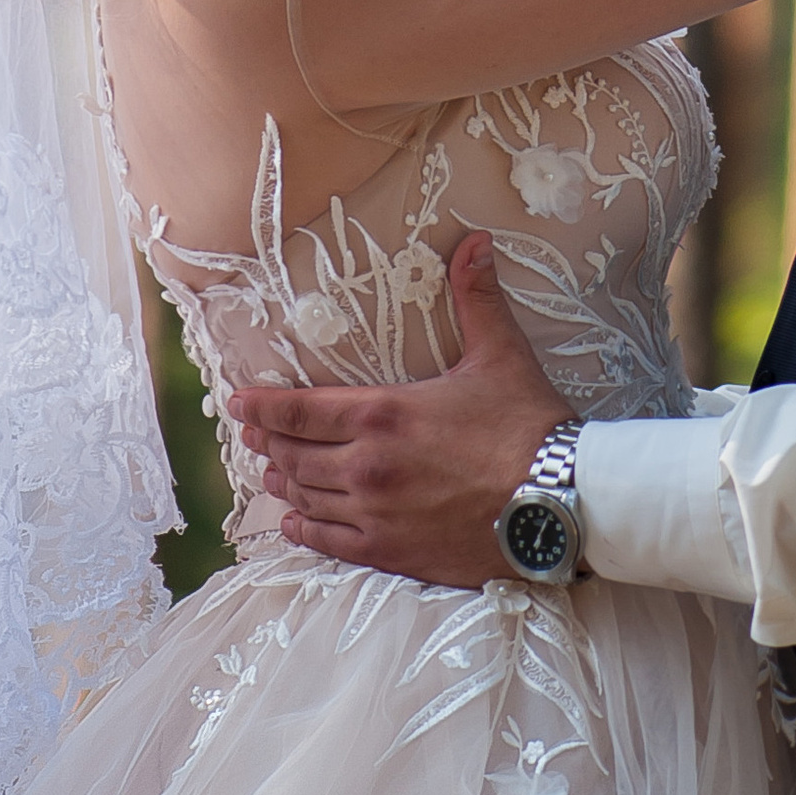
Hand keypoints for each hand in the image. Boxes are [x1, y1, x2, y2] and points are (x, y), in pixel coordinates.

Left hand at [232, 235, 565, 588]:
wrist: (556, 503)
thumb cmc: (527, 426)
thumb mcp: (500, 353)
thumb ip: (476, 298)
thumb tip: (474, 242)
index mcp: (382, 415)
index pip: (300, 411)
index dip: (263, 407)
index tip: (239, 404)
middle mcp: (366, 467)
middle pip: (295, 455)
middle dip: (270, 443)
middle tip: (253, 437)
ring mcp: (375, 514)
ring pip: (308, 498)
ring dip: (284, 483)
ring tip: (271, 474)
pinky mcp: (391, 552)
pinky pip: (330, 543)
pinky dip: (305, 531)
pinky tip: (295, 524)